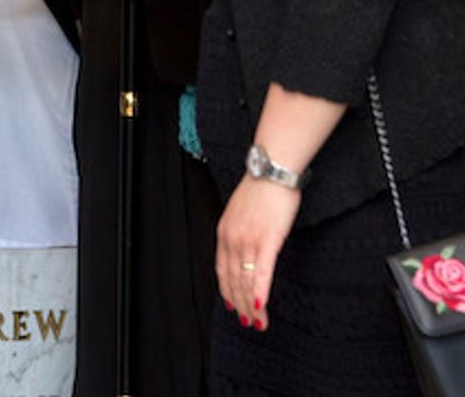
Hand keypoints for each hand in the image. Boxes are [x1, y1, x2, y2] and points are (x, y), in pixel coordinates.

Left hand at [215, 173, 301, 332]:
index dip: (228, 292)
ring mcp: (248, 241)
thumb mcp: (241, 212)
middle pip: (233, 280)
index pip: (222, 270)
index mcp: (224, 232)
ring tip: (258, 322)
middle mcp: (232, 239)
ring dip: (252, 306)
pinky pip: (262, 273)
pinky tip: (261, 306)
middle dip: (240, 305)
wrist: (272, 171)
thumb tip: (244, 251)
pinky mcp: (267, 241)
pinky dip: (260, 292)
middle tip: (249, 323)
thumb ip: (239, 233)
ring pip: (246, 281)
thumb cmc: (261, 189)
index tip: (233, 307)